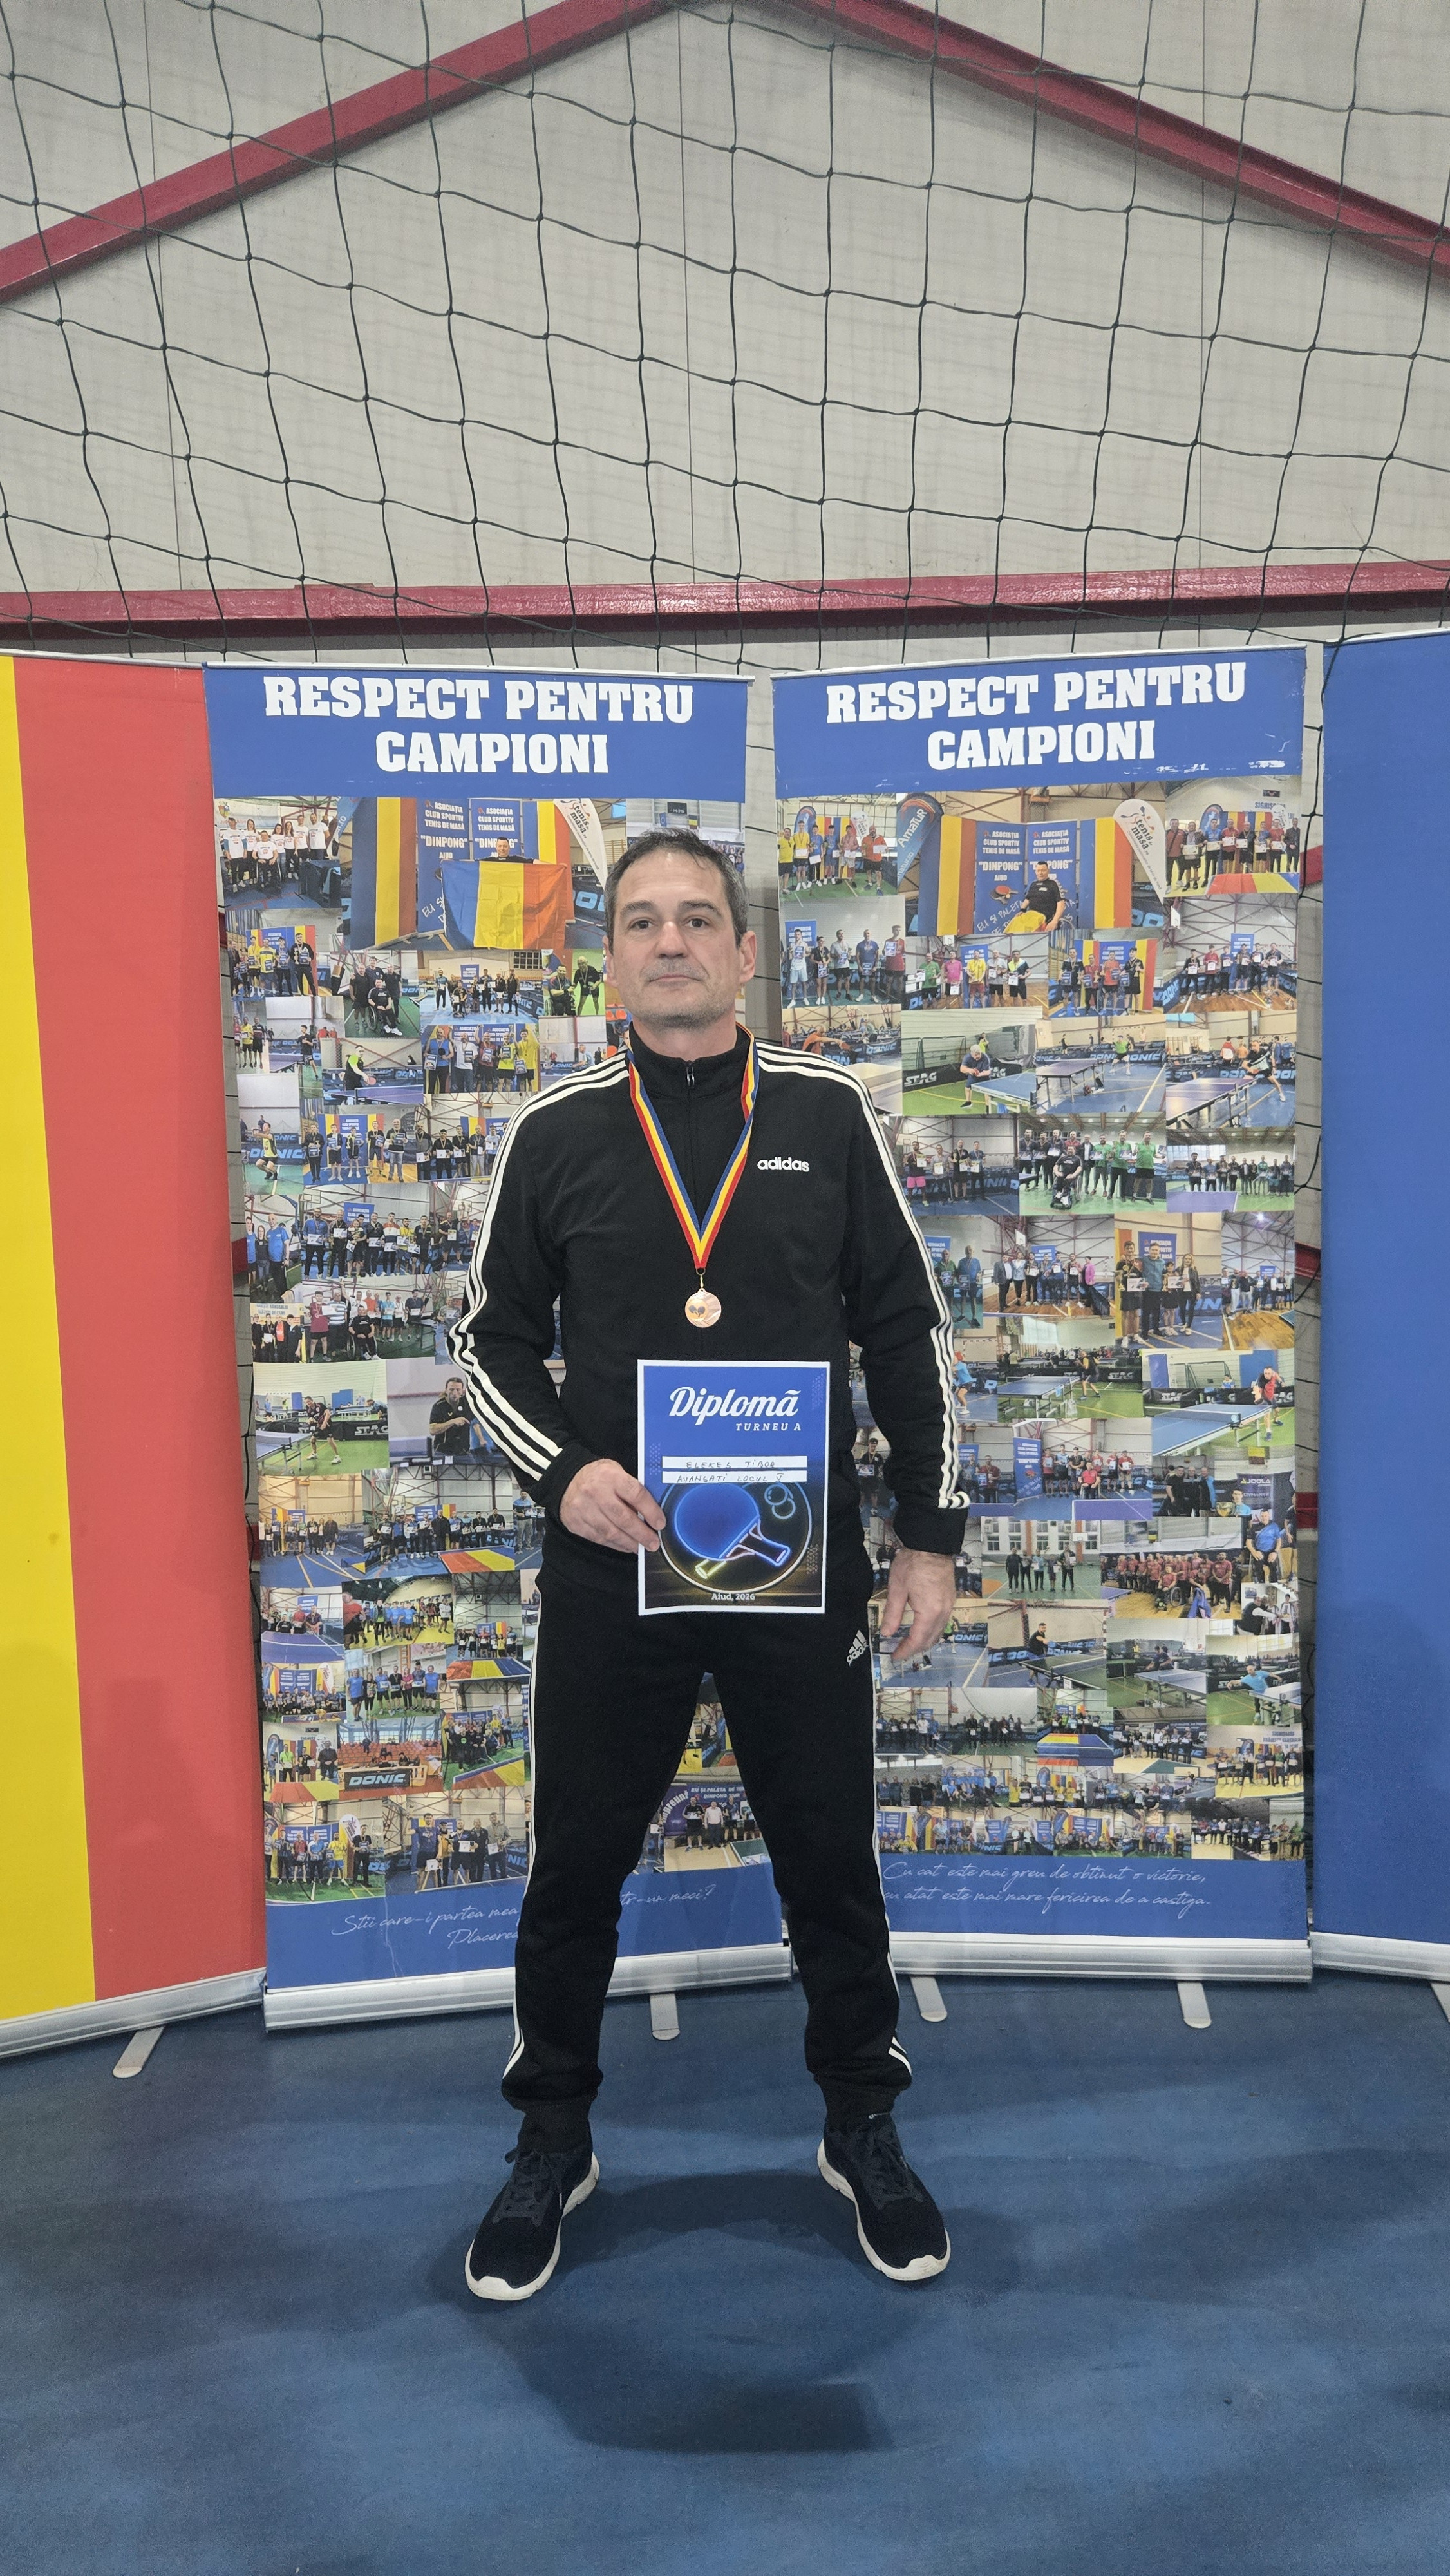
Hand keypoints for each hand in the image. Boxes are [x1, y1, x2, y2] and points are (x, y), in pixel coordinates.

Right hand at [560, 1459, 666, 1554]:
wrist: (567, 1479)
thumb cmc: (598, 1477)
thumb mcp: (617, 1472)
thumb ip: (632, 1489)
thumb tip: (652, 1512)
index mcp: (611, 1476)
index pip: (636, 1495)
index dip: (651, 1511)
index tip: (660, 1523)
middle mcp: (596, 1493)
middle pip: (624, 1518)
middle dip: (642, 1534)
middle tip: (654, 1543)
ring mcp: (584, 1509)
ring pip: (611, 1532)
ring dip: (630, 1543)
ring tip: (641, 1548)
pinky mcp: (576, 1523)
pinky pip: (600, 1538)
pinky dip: (616, 1545)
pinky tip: (626, 1546)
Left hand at [879, 1547, 956, 1662]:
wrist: (932, 1545)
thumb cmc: (913, 1564)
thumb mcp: (897, 1589)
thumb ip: (892, 1614)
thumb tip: (887, 1633)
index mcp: (929, 1612)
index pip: (917, 1640)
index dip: (905, 1651)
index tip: (894, 1656)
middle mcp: (943, 1612)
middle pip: (930, 1639)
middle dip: (915, 1649)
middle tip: (900, 1652)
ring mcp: (949, 1605)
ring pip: (939, 1631)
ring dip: (925, 1641)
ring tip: (909, 1643)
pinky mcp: (951, 1598)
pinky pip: (943, 1621)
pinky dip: (932, 1630)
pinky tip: (923, 1628)